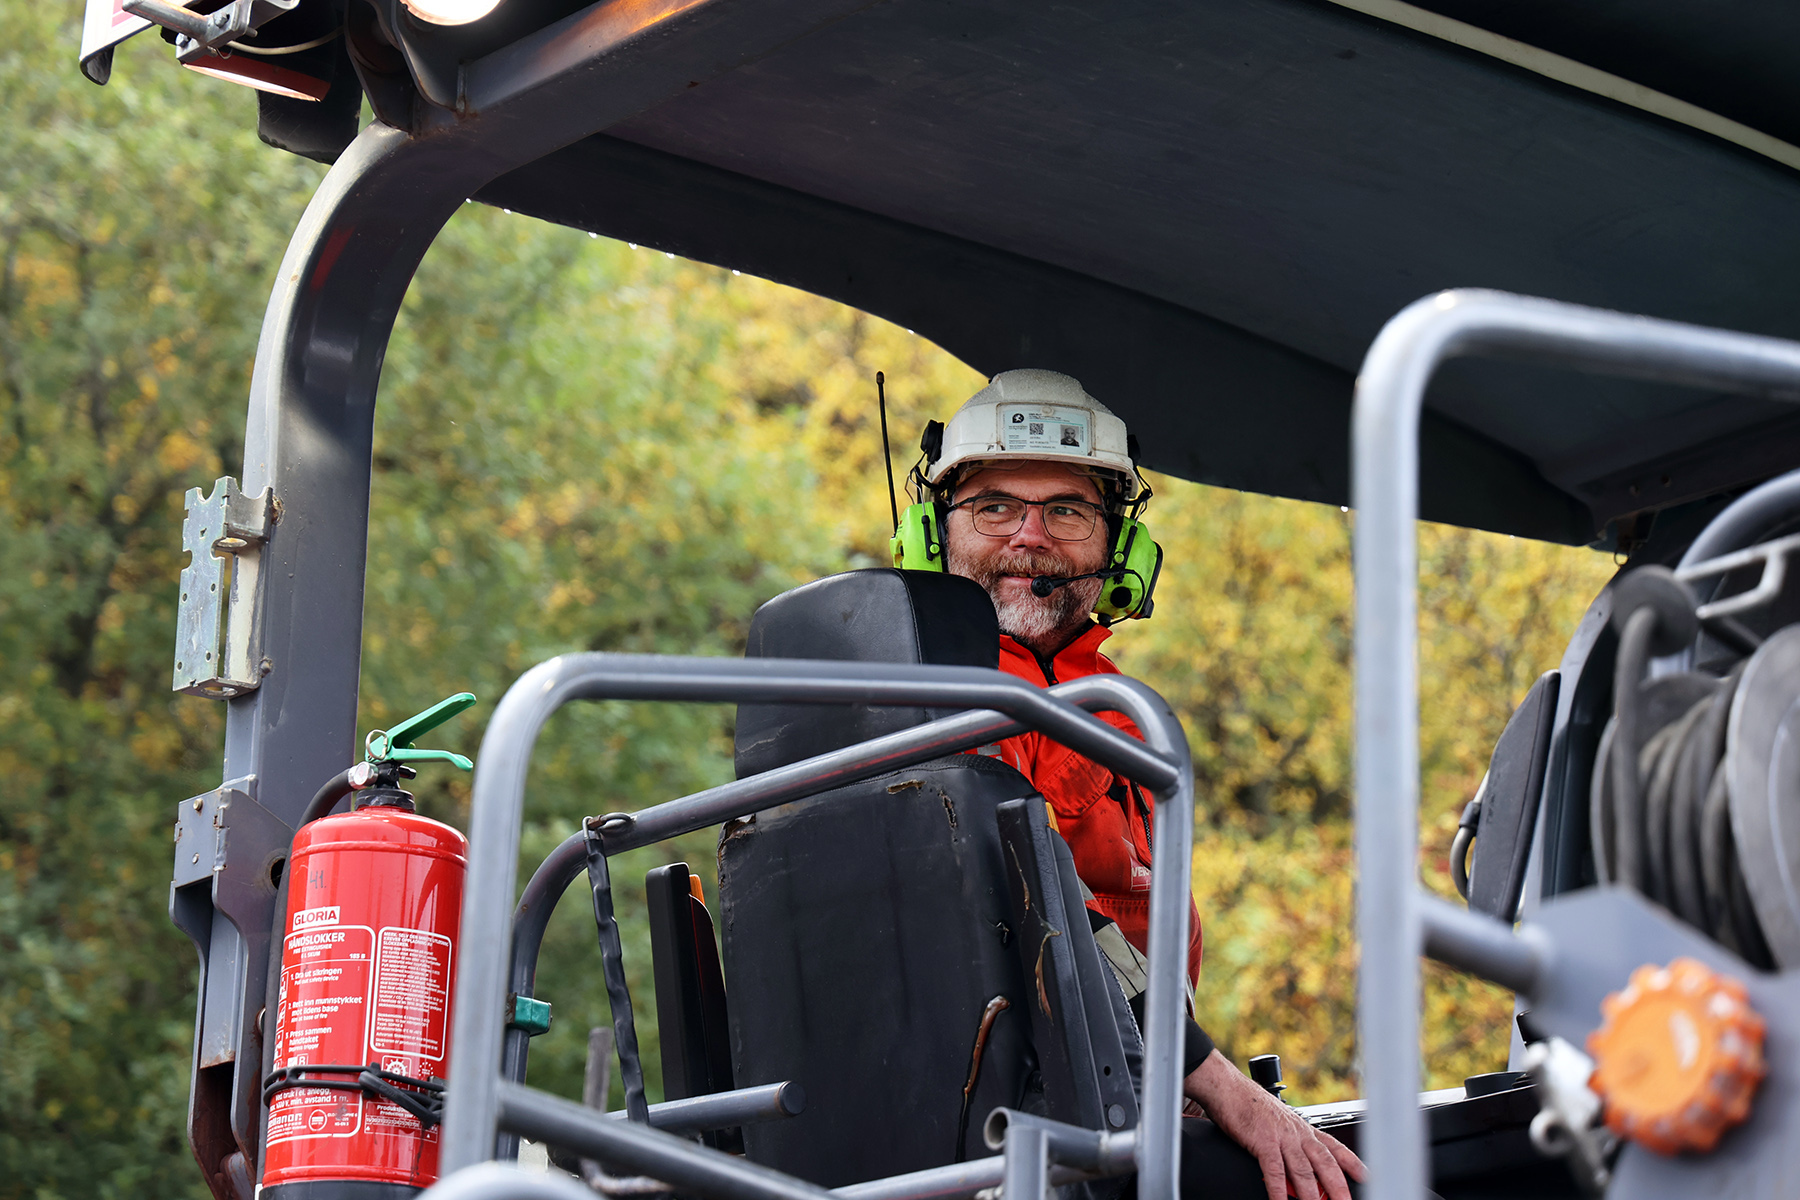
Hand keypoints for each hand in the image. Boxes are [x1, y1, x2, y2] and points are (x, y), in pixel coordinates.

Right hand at [1183, 1050, 1364, 1199]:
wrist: (1228, 1088)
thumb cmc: (1249, 1105)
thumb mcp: (1278, 1123)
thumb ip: (1290, 1144)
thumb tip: (1296, 1169)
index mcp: (1303, 1129)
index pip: (1335, 1148)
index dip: (1353, 1164)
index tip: (1367, 1178)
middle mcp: (1297, 1133)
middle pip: (1325, 1163)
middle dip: (1339, 1187)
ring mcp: (1282, 1137)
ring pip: (1304, 1170)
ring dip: (1312, 1195)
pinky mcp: (1263, 1142)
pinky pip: (1275, 1171)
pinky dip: (1279, 1190)